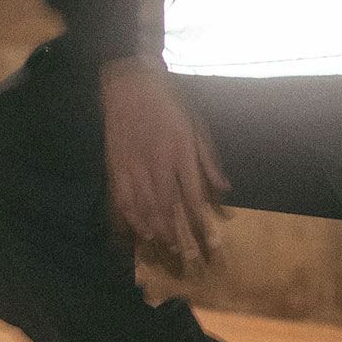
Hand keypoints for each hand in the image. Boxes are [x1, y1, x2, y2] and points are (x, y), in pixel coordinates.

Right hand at [98, 54, 231, 272]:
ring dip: (158, 232)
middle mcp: (157, 164)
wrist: (130, 84)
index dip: (203, 225)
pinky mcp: (116, 166)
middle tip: (188, 256)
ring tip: (168, 250)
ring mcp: (134, 167)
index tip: (213, 245)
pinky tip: (139, 233)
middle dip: (180, 235)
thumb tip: (225, 192)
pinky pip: (122, 199)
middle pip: (169, 209)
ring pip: (145, 208)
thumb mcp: (197, 127)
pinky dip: (130, 219)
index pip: (194, 198)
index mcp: (180, 153)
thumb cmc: (169, 103)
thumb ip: (209, 162)